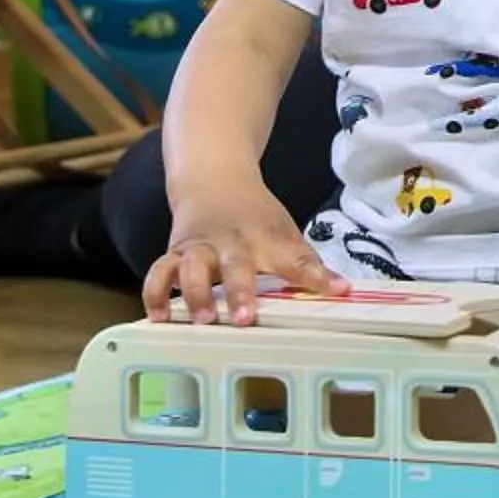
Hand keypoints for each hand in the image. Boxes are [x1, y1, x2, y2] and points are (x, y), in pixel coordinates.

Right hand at [142, 179, 344, 325]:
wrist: (214, 179)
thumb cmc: (254, 216)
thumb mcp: (284, 233)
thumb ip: (307, 265)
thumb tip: (343, 291)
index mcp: (266, 240)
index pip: (297, 260)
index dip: (316, 277)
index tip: (335, 291)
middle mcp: (232, 244)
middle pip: (236, 266)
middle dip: (240, 291)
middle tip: (244, 318)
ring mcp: (200, 248)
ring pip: (192, 267)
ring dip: (196, 292)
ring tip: (201, 318)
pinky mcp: (175, 253)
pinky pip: (159, 272)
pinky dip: (155, 293)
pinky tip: (158, 317)